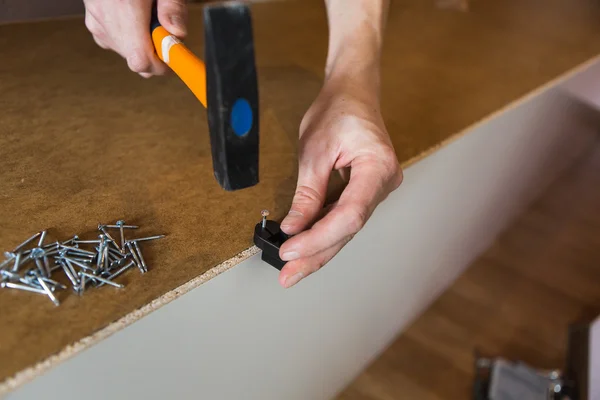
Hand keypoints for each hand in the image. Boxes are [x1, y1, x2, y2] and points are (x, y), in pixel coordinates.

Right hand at [83, 0, 186, 77]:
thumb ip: (173, 8)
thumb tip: (177, 34)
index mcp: (124, 8)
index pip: (140, 60)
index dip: (161, 65)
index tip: (173, 56)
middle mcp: (105, 17)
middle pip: (134, 59)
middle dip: (154, 51)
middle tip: (165, 28)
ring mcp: (96, 19)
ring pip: (125, 51)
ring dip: (142, 42)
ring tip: (149, 14)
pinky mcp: (92, 20)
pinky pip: (113, 40)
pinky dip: (129, 35)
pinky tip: (136, 15)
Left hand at [278, 80, 402, 287]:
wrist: (353, 92)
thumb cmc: (337, 111)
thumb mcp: (315, 150)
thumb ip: (307, 193)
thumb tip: (293, 227)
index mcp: (378, 168)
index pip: (349, 215)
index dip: (318, 237)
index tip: (289, 249)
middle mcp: (384, 183)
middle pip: (348, 228)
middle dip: (316, 254)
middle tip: (287, 276)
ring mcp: (376, 190)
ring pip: (345, 228)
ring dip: (318, 248)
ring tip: (291, 269)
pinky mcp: (364, 191)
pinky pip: (343, 217)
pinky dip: (322, 232)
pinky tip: (303, 248)